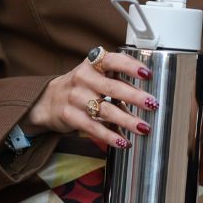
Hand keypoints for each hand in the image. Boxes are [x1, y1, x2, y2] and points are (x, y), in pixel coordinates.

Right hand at [21, 50, 155, 149]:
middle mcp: (83, 78)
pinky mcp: (70, 116)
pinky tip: (124, 142)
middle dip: (135, 97)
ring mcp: (75, 97)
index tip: (148, 74)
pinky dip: (110, 136)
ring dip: (127, 120)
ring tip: (144, 128)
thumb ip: (119, 78)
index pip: (112, 61)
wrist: (49, 100)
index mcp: (93, 64)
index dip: (130, 66)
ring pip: (104, 110)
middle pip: (112, 88)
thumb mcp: (98, 74)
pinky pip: (93, 128)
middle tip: (153, 105)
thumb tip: (149, 92)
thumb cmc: (84, 85)